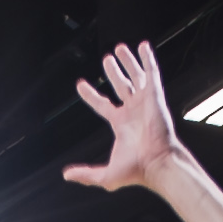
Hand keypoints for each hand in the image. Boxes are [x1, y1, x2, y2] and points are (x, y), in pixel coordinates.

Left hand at [63, 42, 182, 192]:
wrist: (156, 164)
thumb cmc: (136, 171)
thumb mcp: (105, 175)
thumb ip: (86, 174)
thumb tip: (66, 175)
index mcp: (121, 124)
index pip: (102, 105)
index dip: (91, 95)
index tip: (80, 85)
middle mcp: (133, 111)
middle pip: (121, 86)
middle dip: (114, 72)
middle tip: (107, 59)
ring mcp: (144, 102)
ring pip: (135, 76)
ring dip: (128, 62)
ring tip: (119, 48)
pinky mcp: (155, 96)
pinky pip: (151, 73)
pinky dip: (148, 59)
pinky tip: (144, 46)